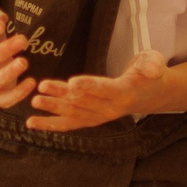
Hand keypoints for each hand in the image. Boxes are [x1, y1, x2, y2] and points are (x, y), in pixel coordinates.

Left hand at [27, 50, 165, 131]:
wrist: (149, 94)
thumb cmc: (148, 73)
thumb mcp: (153, 62)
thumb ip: (152, 65)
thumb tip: (153, 69)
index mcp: (124, 93)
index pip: (105, 89)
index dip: (89, 87)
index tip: (72, 83)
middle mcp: (110, 109)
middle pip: (83, 102)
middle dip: (62, 96)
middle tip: (42, 87)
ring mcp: (99, 117)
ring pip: (73, 113)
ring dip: (53, 108)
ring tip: (34, 102)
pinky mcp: (90, 119)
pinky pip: (69, 124)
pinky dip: (50, 124)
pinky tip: (32, 122)